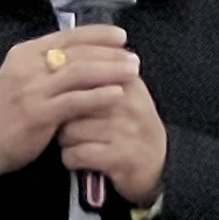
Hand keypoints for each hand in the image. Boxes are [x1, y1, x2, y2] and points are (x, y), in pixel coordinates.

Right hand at [0, 27, 143, 183]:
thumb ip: (49, 64)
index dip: (97, 34)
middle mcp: (27, 66)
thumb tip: (87, 51)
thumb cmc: (10, 110)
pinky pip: (74, 101)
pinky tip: (117, 94)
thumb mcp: (24, 78)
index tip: (121, 37)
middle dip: (109, 54)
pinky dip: (98, 96)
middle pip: (76, 53)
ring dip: (109, 71)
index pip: (66, 36)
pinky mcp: (37, 114)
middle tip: (134, 58)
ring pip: (78, 73)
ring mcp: (31, 90)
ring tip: (132, 72)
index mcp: (25, 53)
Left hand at [56, 48, 168, 205]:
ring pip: (70, 131)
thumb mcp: (125, 94)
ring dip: (66, 141)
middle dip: (62, 116)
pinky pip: (77, 154)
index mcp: (128, 82)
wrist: (160, 164)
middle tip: (66, 123)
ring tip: (76, 143)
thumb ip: (101, 74)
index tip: (58, 96)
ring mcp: (126, 131)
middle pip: (71, 103)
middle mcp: (128, 103)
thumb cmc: (132, 127)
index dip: (64, 87)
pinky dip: (71, 159)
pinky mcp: (120, 157)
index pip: (84, 73)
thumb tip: (61, 56)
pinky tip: (79, 158)